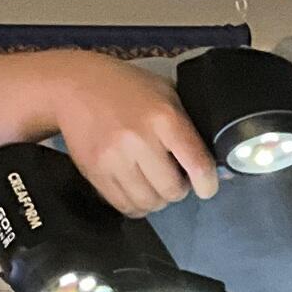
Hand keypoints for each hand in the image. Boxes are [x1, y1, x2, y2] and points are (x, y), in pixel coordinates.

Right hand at [57, 55, 219, 215]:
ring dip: (157, 199)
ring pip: (148, 203)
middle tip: (173, 177)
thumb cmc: (127, 88)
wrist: (74, 86)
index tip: (206, 187)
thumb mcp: (166, 94)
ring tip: (153, 183)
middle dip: (178, 189)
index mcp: (163, 118)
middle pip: (171, 191)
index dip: (207, 184)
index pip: (197, 165)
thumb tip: (217, 168)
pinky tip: (137, 188)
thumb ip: (189, 128)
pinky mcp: (94, 173)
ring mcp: (113, 159)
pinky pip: (123, 206)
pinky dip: (136, 204)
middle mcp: (138, 140)